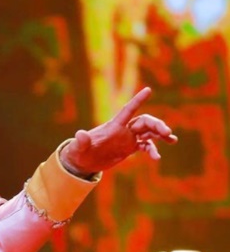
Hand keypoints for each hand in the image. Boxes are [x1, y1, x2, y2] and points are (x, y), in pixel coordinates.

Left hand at [60, 87, 177, 175]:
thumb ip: (80, 141)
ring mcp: (127, 138)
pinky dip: (153, 149)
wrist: (82, 162)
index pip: (128, 110)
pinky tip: (156, 157)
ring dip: (161, 134)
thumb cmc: (78, 152)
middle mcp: (123, 129)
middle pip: (144, 121)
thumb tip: (79, 134)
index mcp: (113, 126)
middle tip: (167, 134)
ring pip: (149, 132)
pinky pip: (146, 145)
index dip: (137, 100)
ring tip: (172, 140)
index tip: (148, 89)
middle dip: (157, 125)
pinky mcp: (129, 148)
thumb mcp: (78, 148)